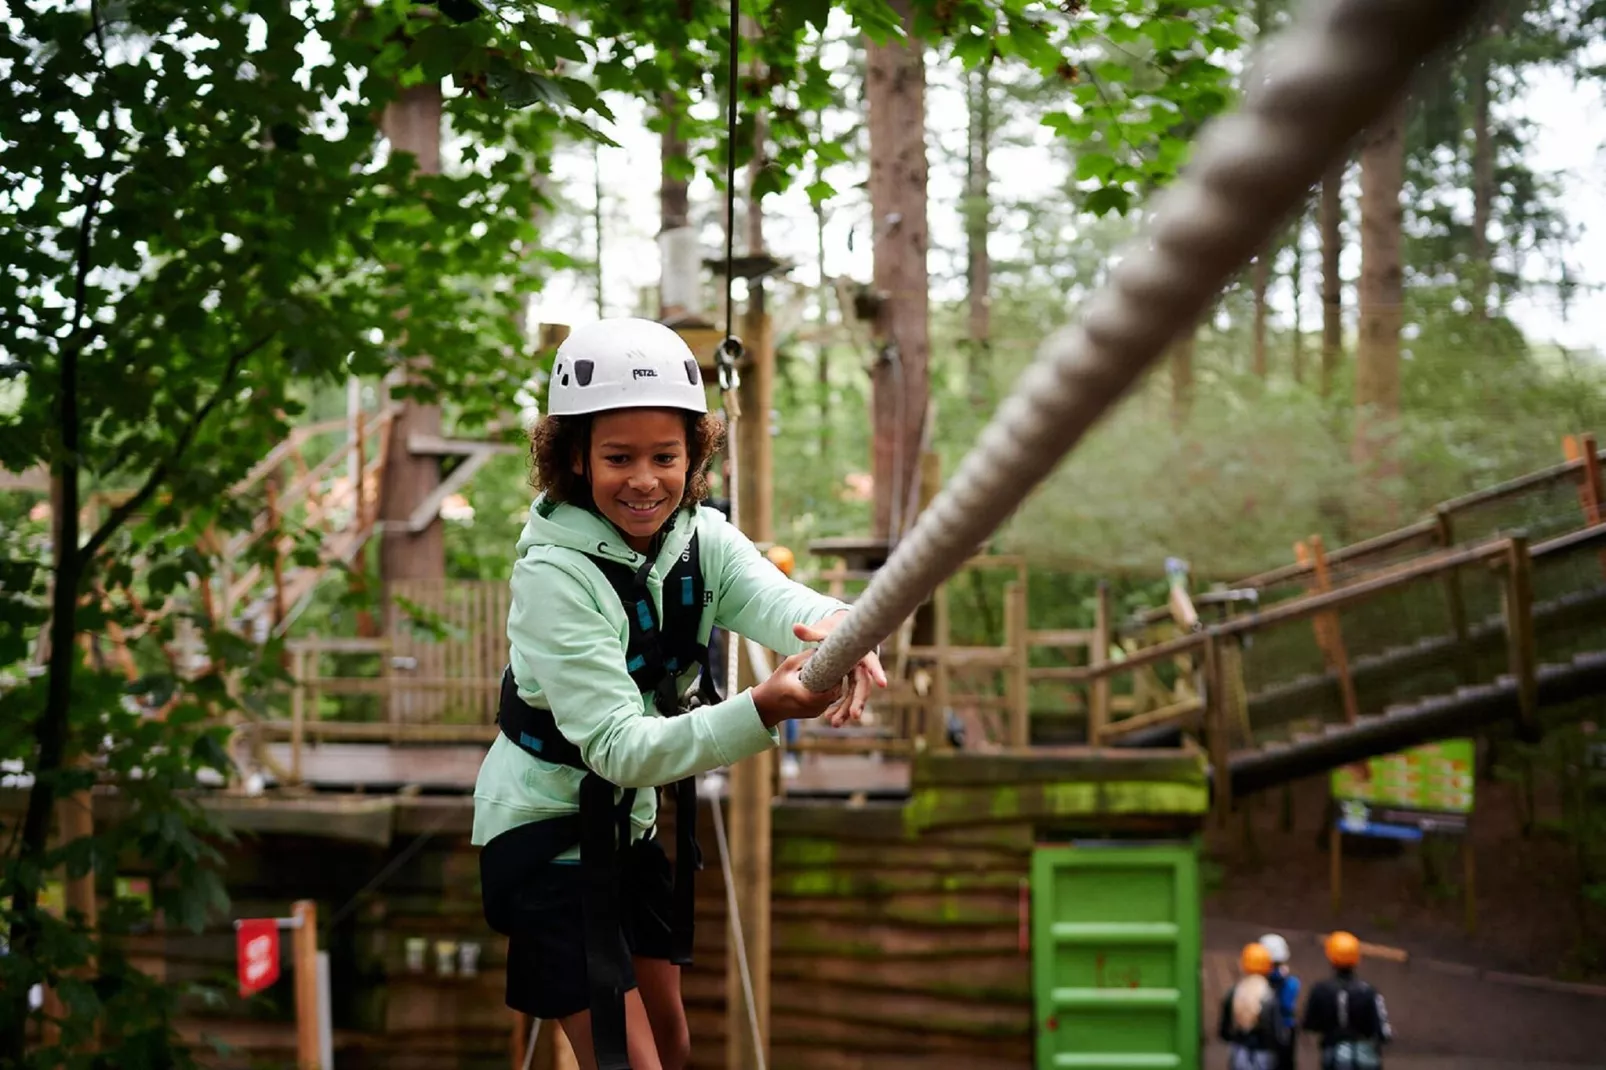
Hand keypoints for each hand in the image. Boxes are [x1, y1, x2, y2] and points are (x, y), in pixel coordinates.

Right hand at [751, 650, 842, 728]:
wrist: (767, 706)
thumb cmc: (776, 684)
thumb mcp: (789, 665)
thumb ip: (807, 656)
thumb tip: (823, 646)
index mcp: (808, 697)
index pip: (834, 688)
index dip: (838, 675)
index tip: (837, 662)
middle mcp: (815, 708)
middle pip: (836, 692)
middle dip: (837, 678)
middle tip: (836, 664)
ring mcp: (816, 712)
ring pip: (833, 697)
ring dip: (833, 685)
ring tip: (830, 671)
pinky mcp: (816, 713)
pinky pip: (827, 701)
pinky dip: (827, 691)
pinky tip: (823, 680)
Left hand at [792, 610, 888, 727]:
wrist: (838, 635)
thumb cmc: (833, 633)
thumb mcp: (823, 633)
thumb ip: (810, 633)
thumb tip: (795, 627)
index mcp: (859, 652)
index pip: (870, 661)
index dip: (876, 671)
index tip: (882, 684)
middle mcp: (861, 666)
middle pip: (863, 685)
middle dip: (859, 701)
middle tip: (854, 716)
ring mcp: (856, 677)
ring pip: (855, 696)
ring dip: (846, 710)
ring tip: (835, 724)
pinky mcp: (850, 684)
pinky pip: (848, 698)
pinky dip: (840, 709)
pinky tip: (830, 718)